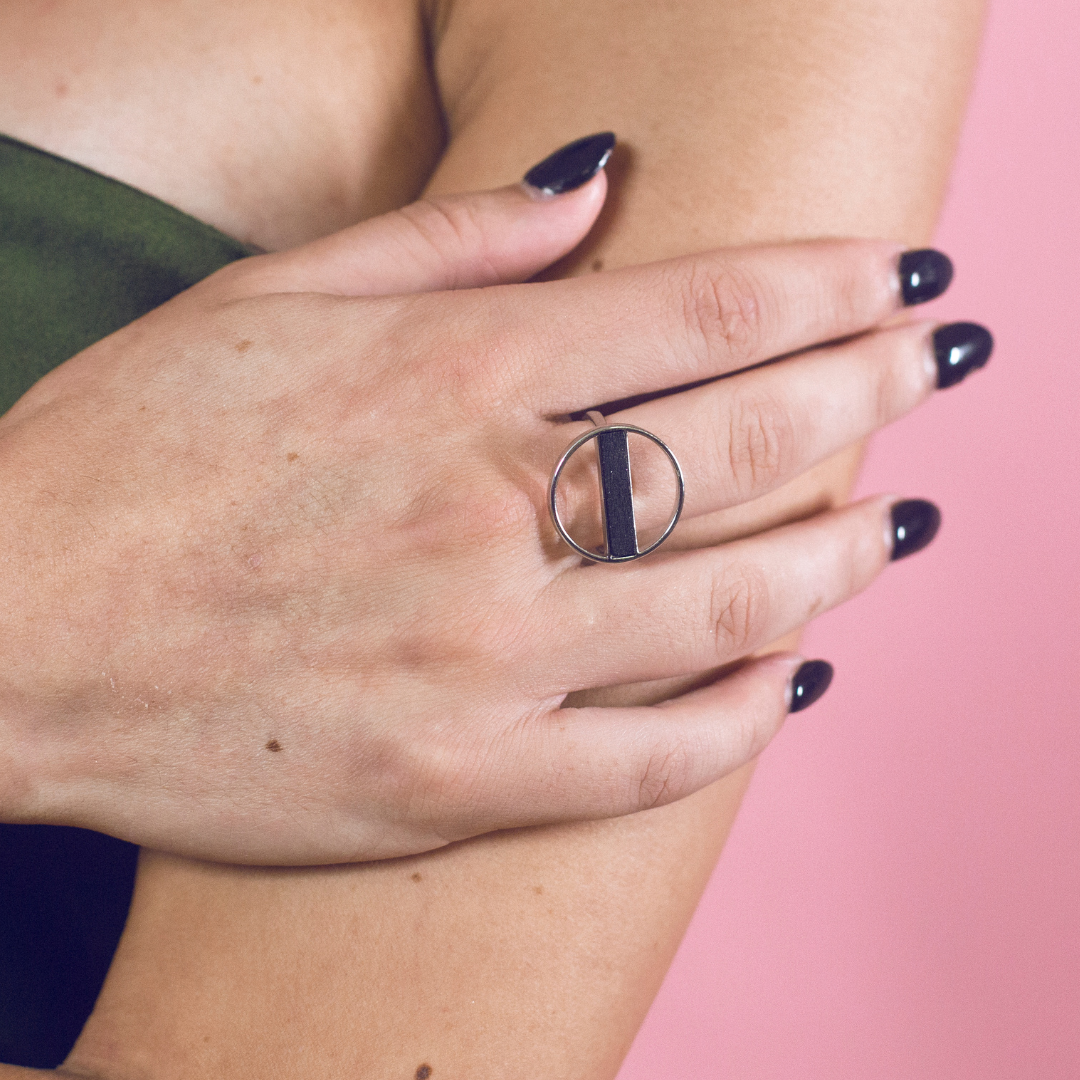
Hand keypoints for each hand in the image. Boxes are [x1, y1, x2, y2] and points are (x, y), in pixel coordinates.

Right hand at [0, 171, 968, 862]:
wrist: (8, 634)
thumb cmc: (121, 458)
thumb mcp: (265, 301)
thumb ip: (443, 243)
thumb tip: (589, 186)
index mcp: (444, 376)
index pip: (700, 313)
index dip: (825, 286)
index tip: (897, 278)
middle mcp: (486, 512)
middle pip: (749, 445)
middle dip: (871, 395)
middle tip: (935, 372)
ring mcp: (484, 661)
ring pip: (732, 607)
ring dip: (843, 557)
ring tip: (898, 527)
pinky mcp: (459, 781)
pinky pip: (654, 762)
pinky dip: (746, 719)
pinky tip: (793, 678)